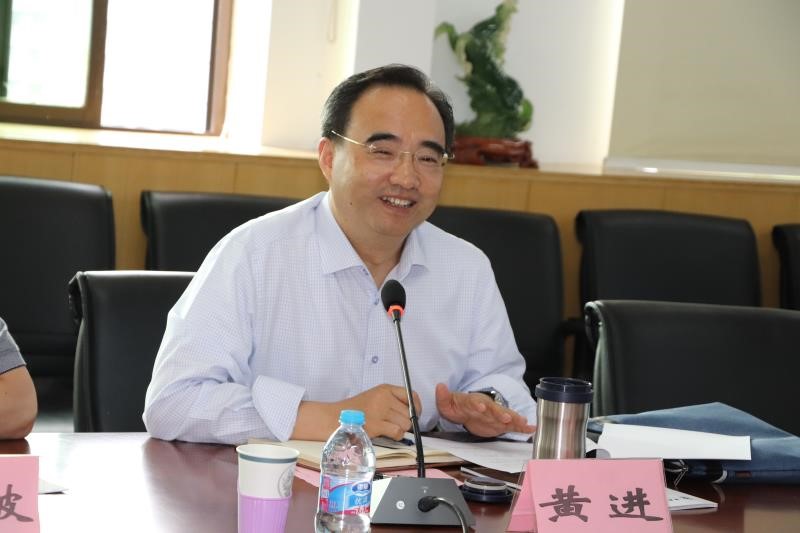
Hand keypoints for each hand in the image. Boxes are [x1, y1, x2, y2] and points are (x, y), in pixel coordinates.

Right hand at [293, 384, 420, 440]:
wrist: (334, 417)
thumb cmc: (354, 410)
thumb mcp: (374, 398)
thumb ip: (392, 402)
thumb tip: (412, 414)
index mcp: (385, 389)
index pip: (411, 395)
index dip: (416, 407)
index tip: (414, 415)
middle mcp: (384, 397)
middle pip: (409, 413)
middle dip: (406, 422)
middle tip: (394, 425)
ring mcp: (380, 410)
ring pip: (405, 423)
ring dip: (400, 430)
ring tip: (388, 429)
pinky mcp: (376, 424)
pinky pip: (397, 432)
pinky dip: (396, 436)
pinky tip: (386, 434)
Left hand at [435, 383, 535, 437]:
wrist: (467, 410)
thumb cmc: (458, 406)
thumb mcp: (446, 403)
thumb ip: (443, 396)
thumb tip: (439, 386)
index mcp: (473, 401)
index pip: (475, 402)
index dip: (478, 405)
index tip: (480, 406)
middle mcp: (487, 407)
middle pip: (494, 410)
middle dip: (499, 413)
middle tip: (505, 418)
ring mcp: (495, 415)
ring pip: (506, 416)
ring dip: (513, 419)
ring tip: (523, 422)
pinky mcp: (501, 424)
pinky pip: (513, 425)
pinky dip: (522, 427)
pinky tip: (531, 428)